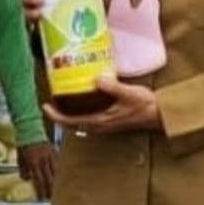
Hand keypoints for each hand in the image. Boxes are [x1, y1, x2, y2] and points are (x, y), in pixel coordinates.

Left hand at [17, 141, 55, 199]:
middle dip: (50, 190)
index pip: (38, 181)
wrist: (31, 128)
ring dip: (56, 183)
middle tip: (51, 199)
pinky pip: (58, 164)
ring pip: (55, 172)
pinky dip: (59, 172)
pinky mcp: (54, 151)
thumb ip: (23, 169)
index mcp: (33, 163)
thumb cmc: (23, 143)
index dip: (40, 191)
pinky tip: (60, 178)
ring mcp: (50, 156)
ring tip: (57, 191)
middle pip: (48, 179)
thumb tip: (26, 179)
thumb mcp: (20, 157)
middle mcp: (43, 161)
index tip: (41, 199)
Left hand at [43, 75, 161, 134]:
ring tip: (61, 95)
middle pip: (71, 122)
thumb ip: (113, 87)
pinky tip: (80, 96)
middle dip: (59, 112)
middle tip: (50, 97)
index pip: (71, 122)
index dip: (56, 115)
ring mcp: (103, 124)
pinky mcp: (107, 120)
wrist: (158, 114)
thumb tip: (97, 79)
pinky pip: (87, 116)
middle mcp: (98, 125)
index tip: (45, 106)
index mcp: (100, 121)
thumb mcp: (129, 94)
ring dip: (68, 111)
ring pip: (79, 120)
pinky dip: (79, 109)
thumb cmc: (144, 105)